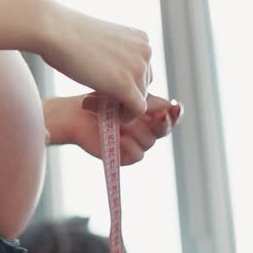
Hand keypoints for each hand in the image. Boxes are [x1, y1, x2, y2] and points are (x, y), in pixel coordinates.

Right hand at [40, 2, 152, 124]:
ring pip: (139, 98)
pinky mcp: (127, 86)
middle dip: (121, 95)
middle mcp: (145, 51)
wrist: (53, 31)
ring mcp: (138, 68)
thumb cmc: (67, 33)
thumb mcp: (101, 41)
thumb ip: (114, 55)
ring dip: (117, 106)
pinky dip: (122, 117)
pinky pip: (136, 110)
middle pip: (142, 84)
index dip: (123, 81)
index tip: (100, 86)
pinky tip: (101, 113)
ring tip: (90, 101)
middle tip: (93, 97)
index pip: (141, 69)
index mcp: (140, 38)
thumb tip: (113, 73)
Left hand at [44, 92, 181, 165]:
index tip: (175, 108)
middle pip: (164, 130)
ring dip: (135, 129)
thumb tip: (171, 105)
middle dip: (162, 123)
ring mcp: (134, 143)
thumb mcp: (125, 95)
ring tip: (118, 120)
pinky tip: (120, 137)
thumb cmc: (99, 100)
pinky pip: (138, 154)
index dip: (175, 114)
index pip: (170, 116)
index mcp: (148, 114)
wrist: (76, 113)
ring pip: (149, 140)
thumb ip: (147, 100)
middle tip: (157, 116)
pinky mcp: (124, 156)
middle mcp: (144, 129)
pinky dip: (130, 145)